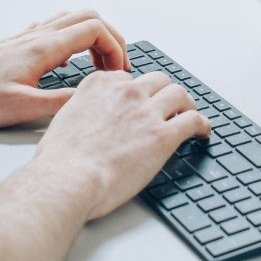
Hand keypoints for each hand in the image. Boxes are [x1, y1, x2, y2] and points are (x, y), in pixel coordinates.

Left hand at [0, 9, 130, 128]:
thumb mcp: (21, 107)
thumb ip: (60, 102)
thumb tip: (92, 99)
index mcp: (46, 47)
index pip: (96, 30)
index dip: (115, 47)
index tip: (118, 70)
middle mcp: (40, 35)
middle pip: (91, 17)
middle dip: (111, 38)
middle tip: (115, 63)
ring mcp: (28, 37)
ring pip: (73, 18)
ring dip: (93, 35)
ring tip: (96, 60)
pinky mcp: (17, 44)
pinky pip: (53, 27)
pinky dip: (71, 37)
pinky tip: (65, 58)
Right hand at [34, 70, 210, 219]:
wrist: (65, 181)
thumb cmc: (58, 162)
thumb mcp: (63, 120)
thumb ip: (83, 110)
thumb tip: (89, 118)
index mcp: (100, 85)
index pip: (127, 79)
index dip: (135, 92)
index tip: (138, 100)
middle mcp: (127, 92)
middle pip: (158, 81)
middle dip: (163, 92)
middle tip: (167, 105)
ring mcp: (147, 112)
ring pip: (179, 94)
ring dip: (186, 104)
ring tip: (188, 113)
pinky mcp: (163, 135)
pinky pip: (193, 121)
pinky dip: (202, 124)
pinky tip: (203, 130)